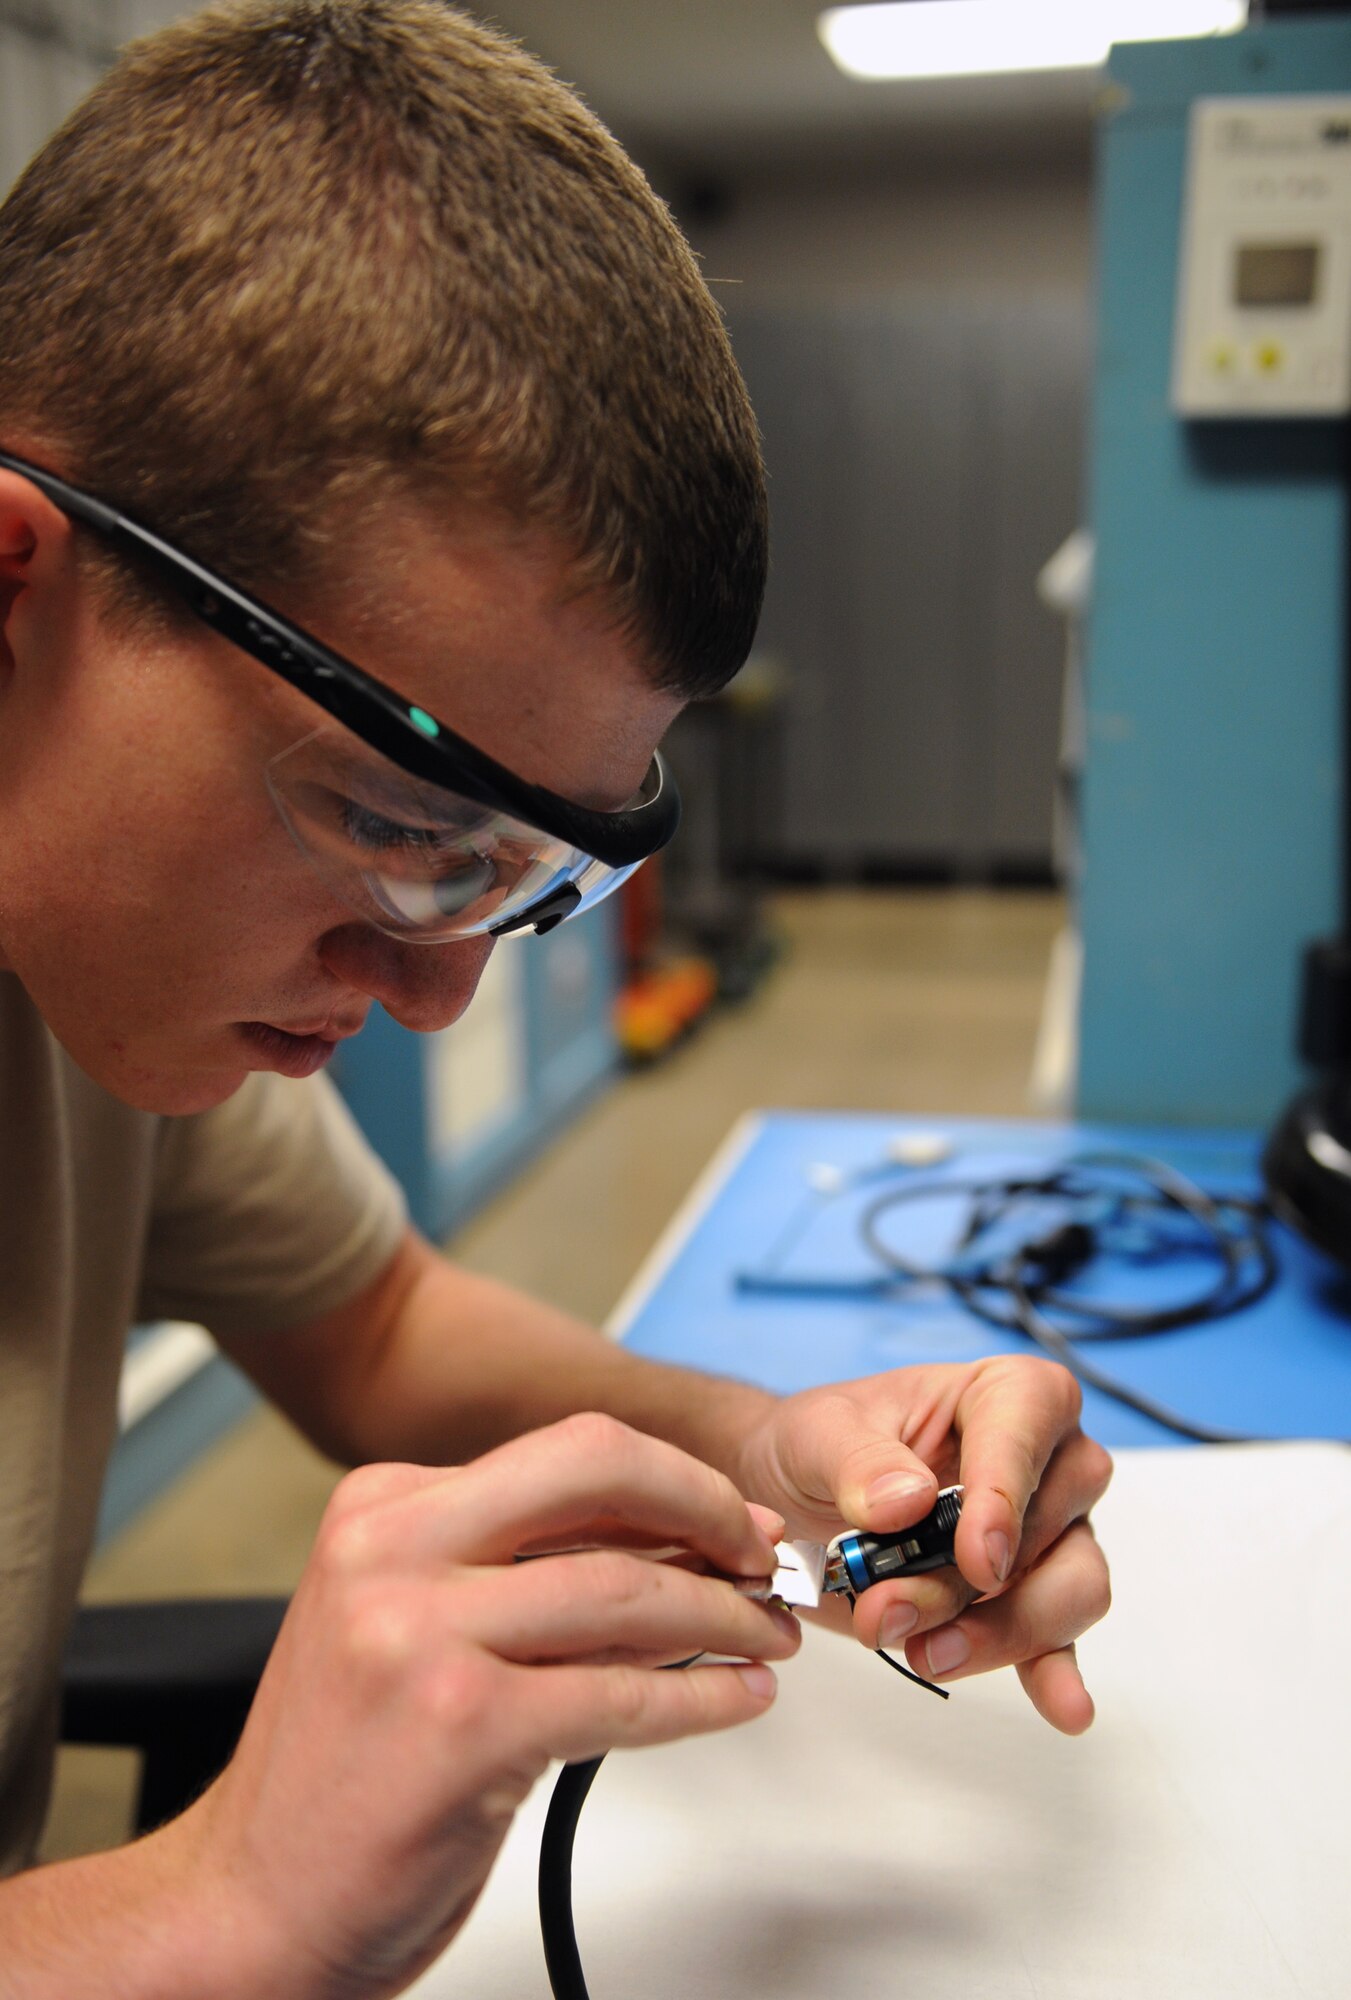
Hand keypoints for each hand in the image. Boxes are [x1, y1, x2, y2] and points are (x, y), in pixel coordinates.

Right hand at [180, 1414, 799, 1998]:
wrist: (252, 1900)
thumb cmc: (346, 1770)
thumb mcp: (410, 1625)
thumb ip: (520, 1570)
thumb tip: (673, 1538)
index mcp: (382, 1507)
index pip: (566, 1453)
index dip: (673, 1480)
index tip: (729, 1516)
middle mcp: (394, 1551)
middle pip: (598, 1470)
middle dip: (707, 1506)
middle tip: (761, 1556)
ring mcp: (423, 1636)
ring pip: (625, 1589)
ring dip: (723, 1616)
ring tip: (764, 1640)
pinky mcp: (462, 1727)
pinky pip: (623, 1695)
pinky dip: (702, 1698)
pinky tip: (736, 1699)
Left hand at [734, 1358, 1111, 1733]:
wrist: (797, 1492)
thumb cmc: (822, 1442)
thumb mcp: (818, 1434)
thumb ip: (858, 1461)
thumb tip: (908, 1501)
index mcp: (1004, 1393)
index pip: (1030, 1426)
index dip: (1008, 1494)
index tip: (976, 1559)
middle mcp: (1046, 1459)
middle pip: (1048, 1526)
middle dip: (970, 1584)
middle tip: (888, 1611)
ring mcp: (1048, 1532)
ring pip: (1069, 1587)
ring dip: (996, 1633)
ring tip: (922, 1653)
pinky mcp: (1029, 1596)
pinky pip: (1060, 1637)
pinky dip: (1056, 1672)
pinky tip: (1062, 1705)